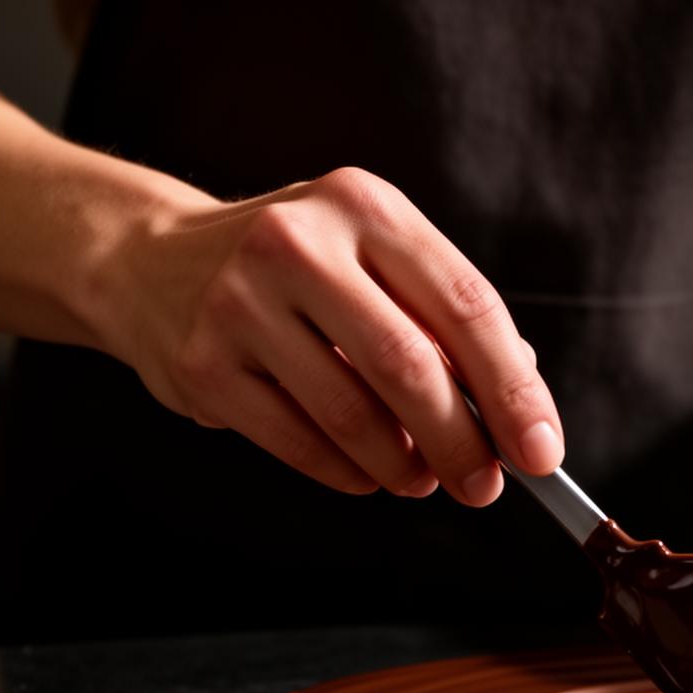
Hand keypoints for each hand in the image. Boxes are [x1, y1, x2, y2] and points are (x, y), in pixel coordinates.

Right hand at [107, 167, 561, 501]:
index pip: (465, 306)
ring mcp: (240, 301)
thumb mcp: (375, 259)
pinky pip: (299, 442)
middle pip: (410, 367)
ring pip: (353, 415)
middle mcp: (299, 243)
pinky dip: (348, 473)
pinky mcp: (201, 364)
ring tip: (422, 479)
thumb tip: (520, 406)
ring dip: (404, 466)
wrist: (150, 261)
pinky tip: (368, 475)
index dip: (512, 390)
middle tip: (484, 486)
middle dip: (462, 443)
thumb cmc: (300, 272)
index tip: (543, 452)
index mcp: (364, 206)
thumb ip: (446, 321)